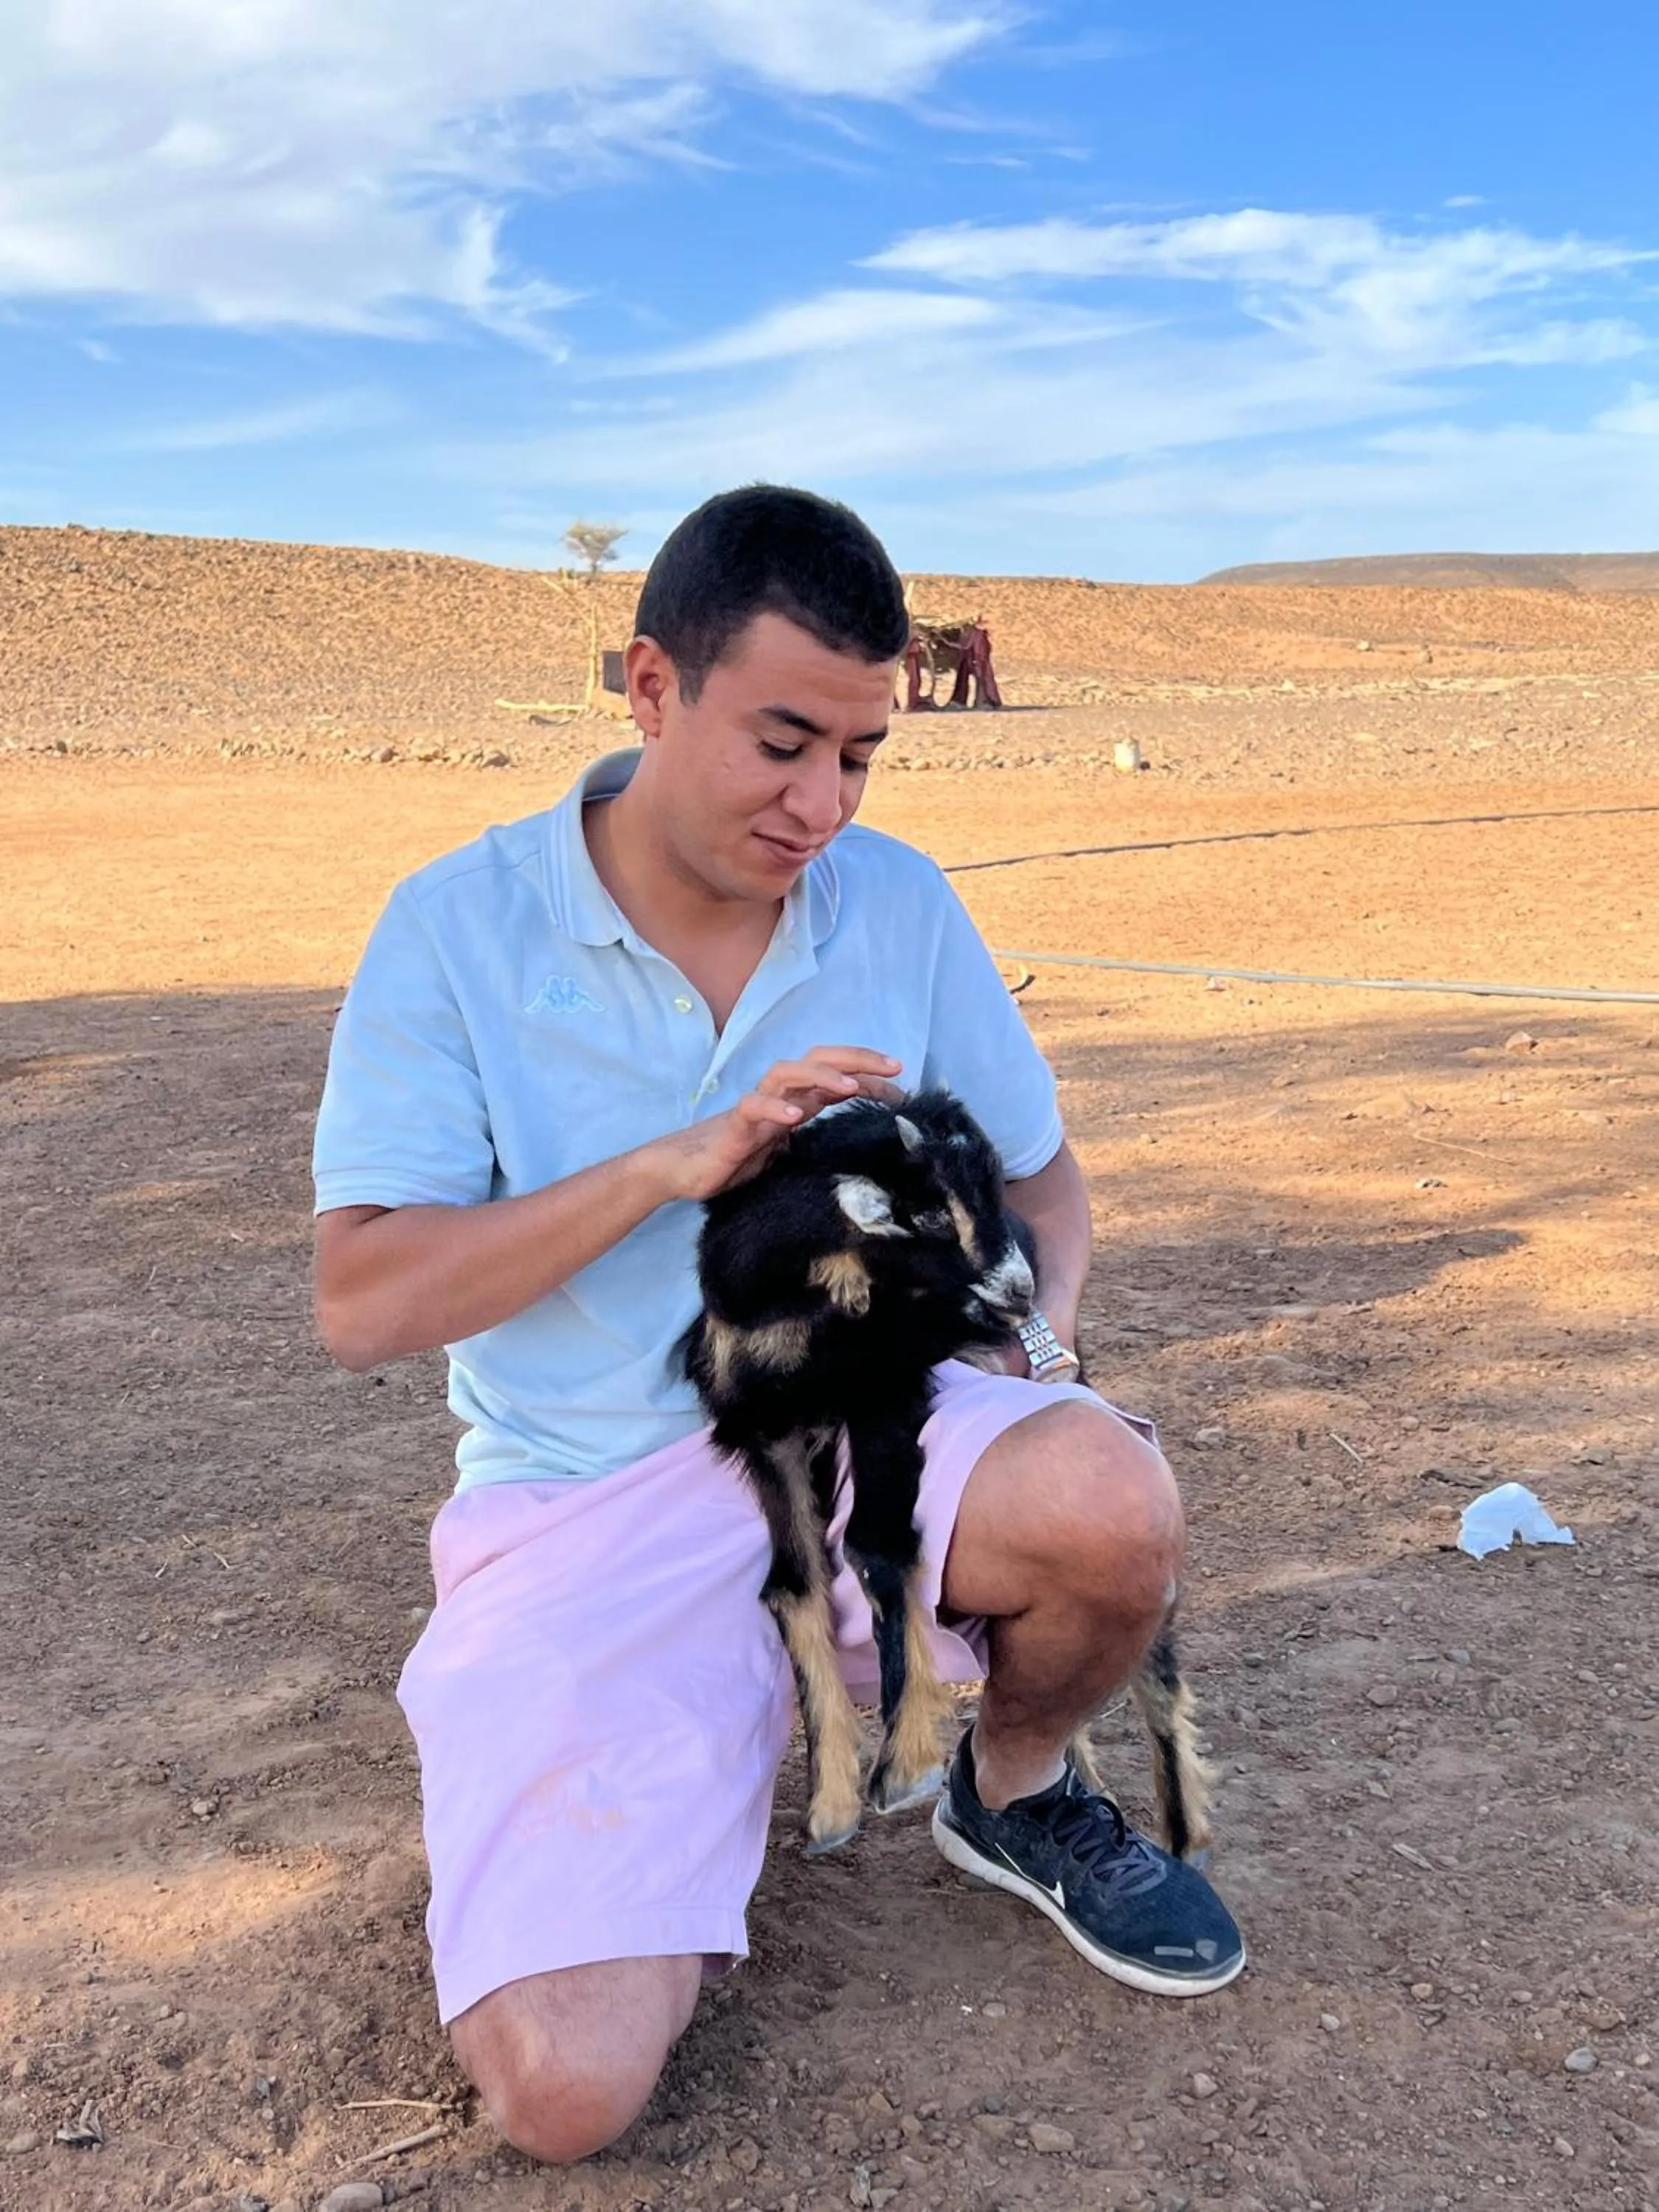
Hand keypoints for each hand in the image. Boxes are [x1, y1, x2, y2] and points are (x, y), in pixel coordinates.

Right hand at [646, 1046, 903, 1202]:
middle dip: (857, 1058)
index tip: (903, 1087)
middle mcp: (779, 1096)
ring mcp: (756, 1108)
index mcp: (795, 1102)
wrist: (682, 1171)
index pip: (837, 1075)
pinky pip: (753, 1107)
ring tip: (849, 1086)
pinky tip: (795, 1117)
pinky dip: (775, 1108)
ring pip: (788, 1073)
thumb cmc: (737, 1160)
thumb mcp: (789, 1152)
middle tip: (894, 1067)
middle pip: (818, 1059)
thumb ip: (818, 1140)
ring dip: (821, 1075)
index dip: (870, 1075)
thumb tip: (862, 1145)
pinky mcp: (734, 1127)